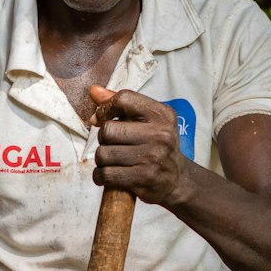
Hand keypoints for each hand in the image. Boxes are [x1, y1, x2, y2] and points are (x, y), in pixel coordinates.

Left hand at [90, 85, 188, 205]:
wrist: (176, 179)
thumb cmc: (157, 146)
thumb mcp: (148, 120)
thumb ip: (122, 104)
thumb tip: (93, 91)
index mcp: (161, 114)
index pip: (124, 99)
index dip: (105, 108)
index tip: (101, 119)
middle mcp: (160, 134)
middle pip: (108, 130)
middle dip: (103, 139)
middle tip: (111, 144)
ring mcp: (153, 157)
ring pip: (104, 154)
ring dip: (101, 159)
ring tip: (110, 161)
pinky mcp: (144, 178)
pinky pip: (107, 174)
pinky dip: (100, 176)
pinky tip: (105, 175)